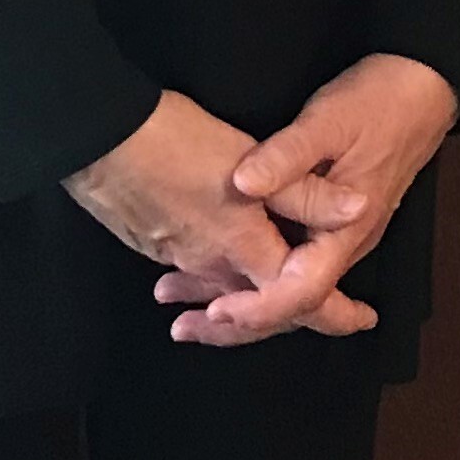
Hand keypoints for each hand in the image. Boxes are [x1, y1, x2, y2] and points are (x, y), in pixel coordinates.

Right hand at [62, 87, 347, 304]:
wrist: (96, 140)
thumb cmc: (175, 144)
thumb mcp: (253, 159)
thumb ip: (306, 191)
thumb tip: (359, 210)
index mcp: (243, 249)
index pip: (299, 300)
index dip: (335, 314)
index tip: (363, 318)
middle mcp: (210, 264)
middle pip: (259, 304)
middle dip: (293, 313)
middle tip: (327, 314)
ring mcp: (176, 256)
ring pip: (224, 289)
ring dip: (248, 300)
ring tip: (280, 301)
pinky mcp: (151, 241)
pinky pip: (193, 273)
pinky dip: (211, 281)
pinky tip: (209, 269)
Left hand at [151, 54, 459, 347]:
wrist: (422, 89)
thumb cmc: (378, 103)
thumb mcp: (327, 120)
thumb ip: (285, 155)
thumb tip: (241, 184)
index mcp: (346, 229)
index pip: (303, 293)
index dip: (258, 309)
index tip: (215, 311)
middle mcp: (343, 245)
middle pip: (292, 306)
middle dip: (238, 323)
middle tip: (182, 326)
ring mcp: (337, 238)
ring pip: (287, 288)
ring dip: (239, 298)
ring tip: (184, 305)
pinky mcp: (328, 226)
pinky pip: (289, 266)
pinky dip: (252, 274)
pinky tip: (219, 271)